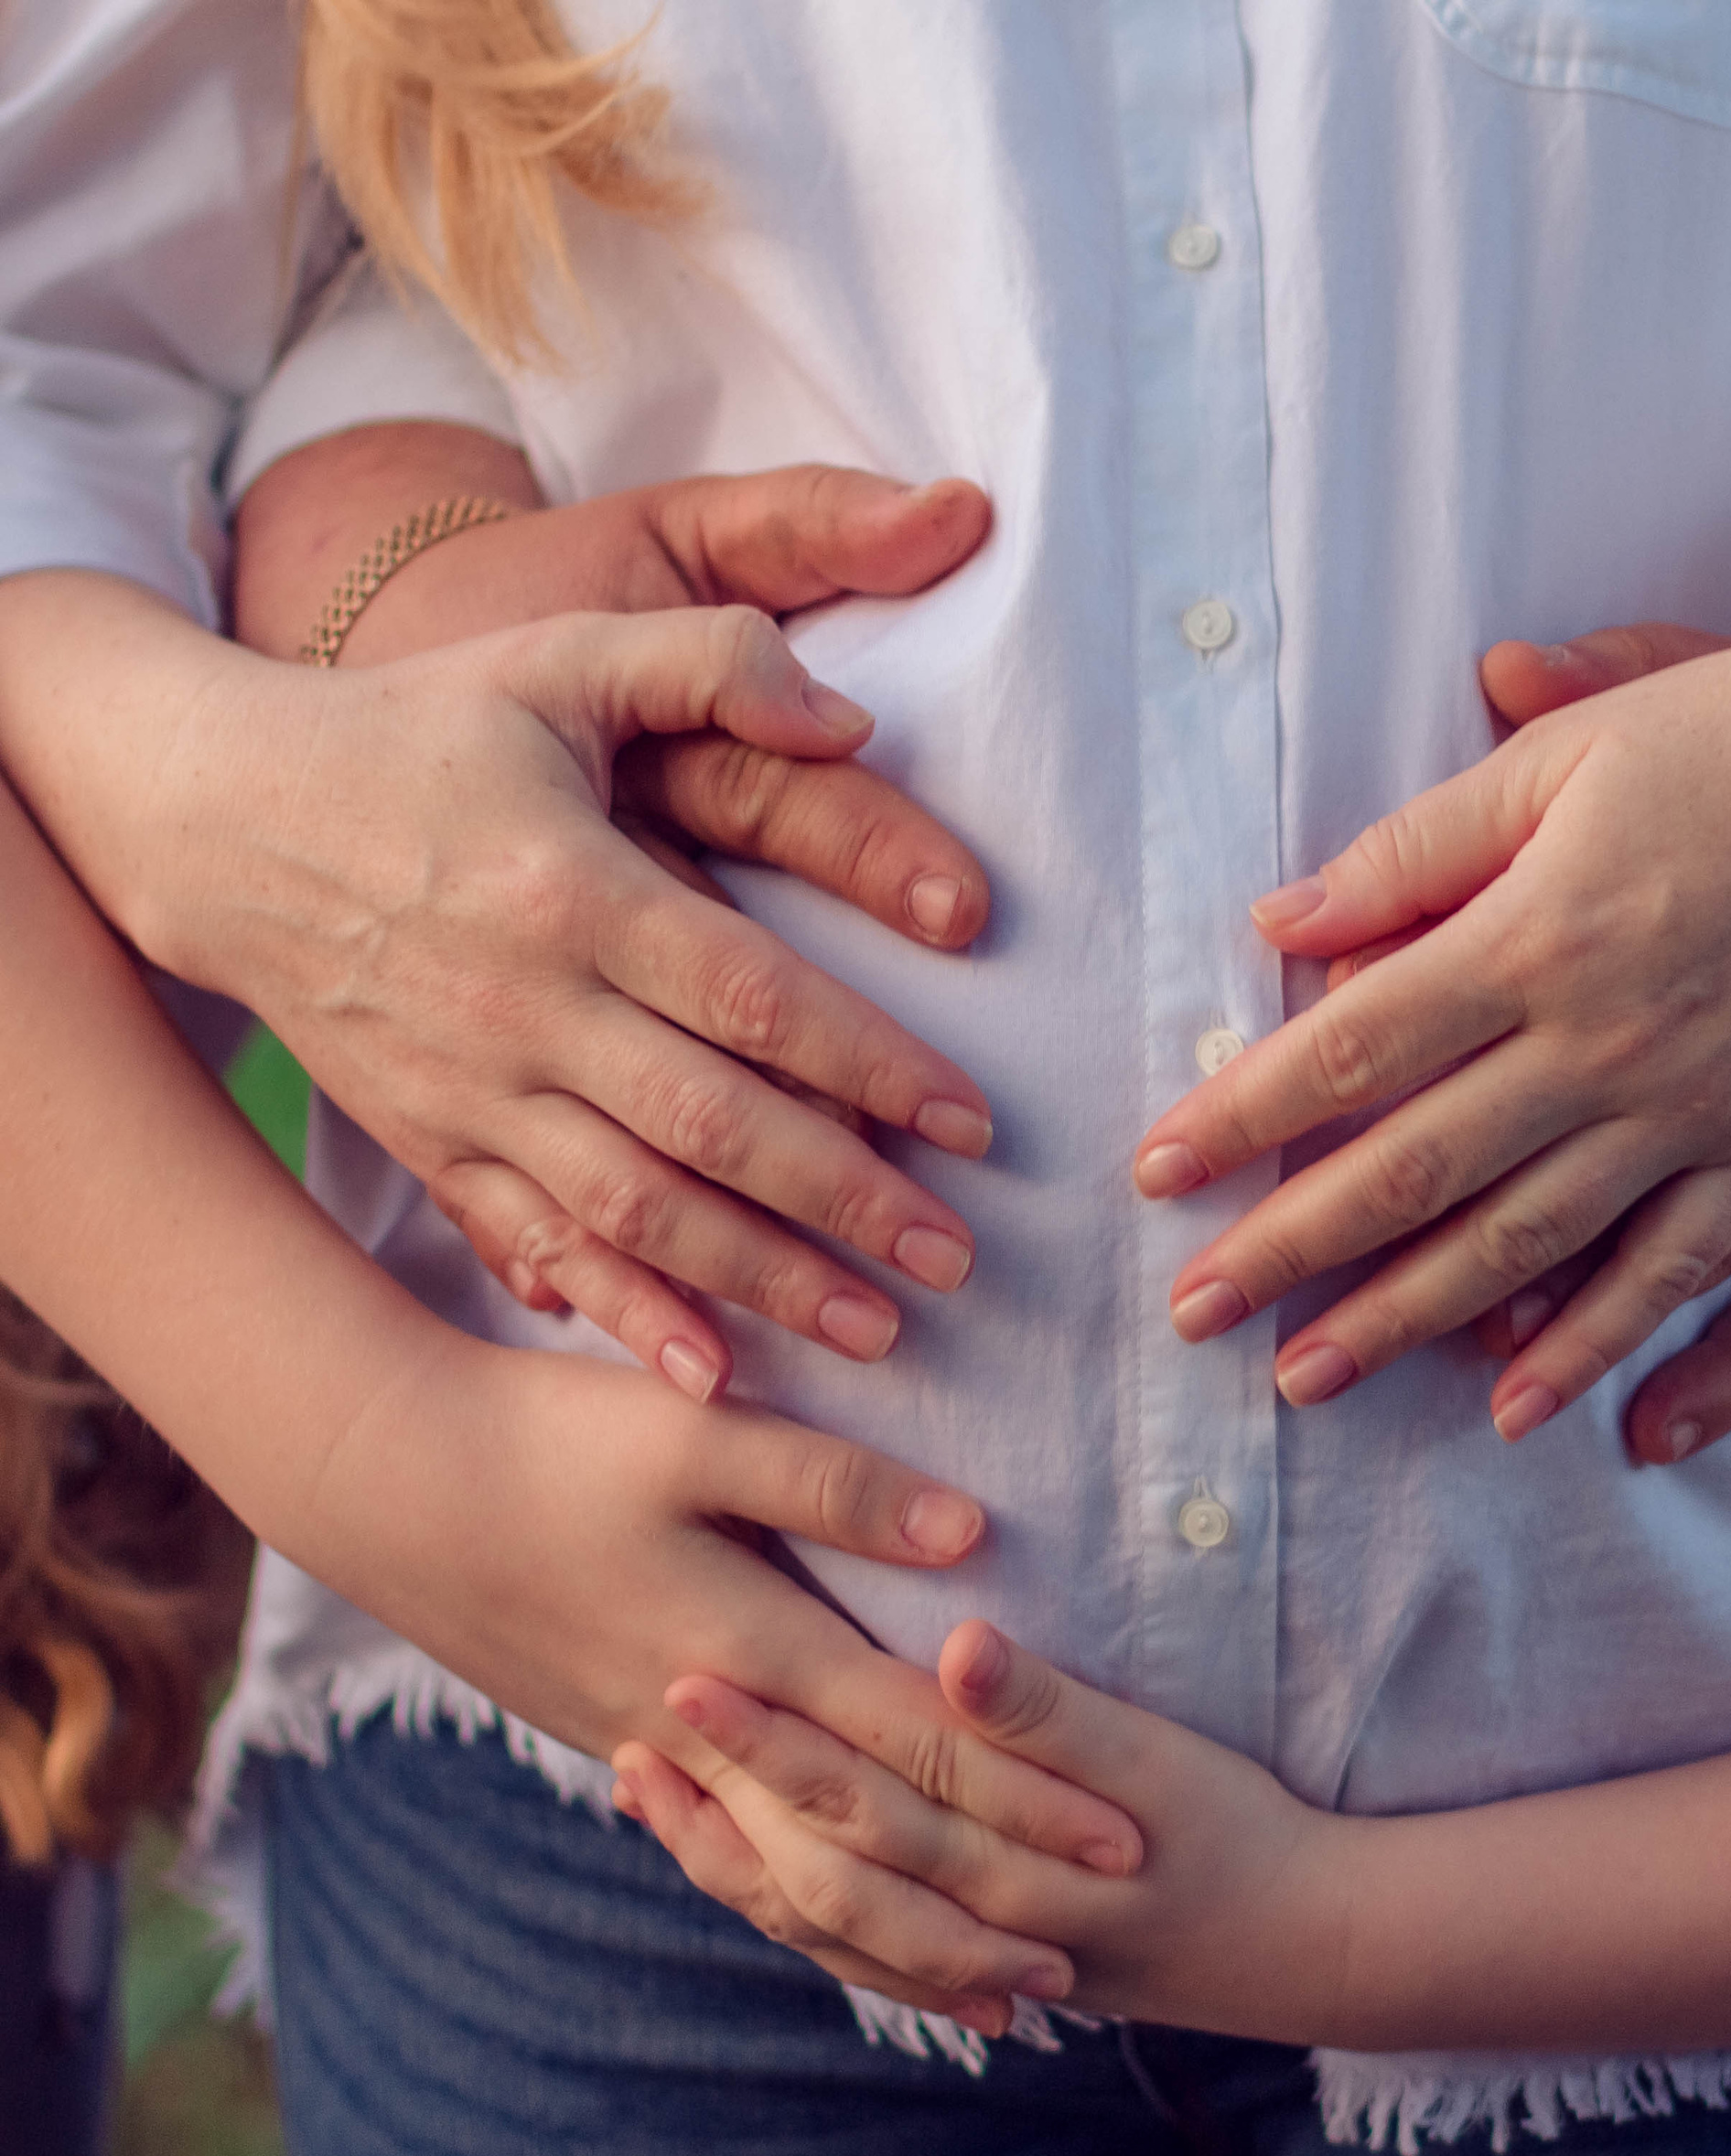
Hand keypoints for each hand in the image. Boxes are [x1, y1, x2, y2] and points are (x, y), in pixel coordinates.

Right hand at [210, 444, 1002, 1389]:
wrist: (214, 817)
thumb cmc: (414, 730)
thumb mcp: (556, 657)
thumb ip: (710, 661)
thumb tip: (854, 720)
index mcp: (568, 887)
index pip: (748, 993)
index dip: (867, 1063)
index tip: (970, 1121)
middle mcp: (520, 1004)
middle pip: (708, 1126)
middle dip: (844, 1201)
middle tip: (957, 1257)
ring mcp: (467, 1088)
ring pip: (635, 1209)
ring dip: (763, 1280)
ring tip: (881, 1332)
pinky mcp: (428, 1142)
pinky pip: (538, 1244)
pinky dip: (626, 1314)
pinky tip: (713, 1377)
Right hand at [324, 1332, 1143, 2034]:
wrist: (388, 1483)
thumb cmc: (550, 1440)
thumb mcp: (698, 1436)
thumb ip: (836, 1487)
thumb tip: (975, 1534)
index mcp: (748, 1644)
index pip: (916, 1747)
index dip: (1023, 1797)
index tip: (1121, 1840)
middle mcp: (709, 1729)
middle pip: (864, 1850)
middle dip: (978, 1904)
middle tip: (1080, 1956)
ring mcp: (654, 1754)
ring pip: (792, 1886)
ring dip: (893, 1942)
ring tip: (986, 1990)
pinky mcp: (618, 1748)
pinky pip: (729, 1867)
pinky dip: (797, 1916)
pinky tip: (835, 1931)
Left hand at [613, 1621, 1352, 2041]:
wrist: (1303, 1939)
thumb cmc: (1235, 1826)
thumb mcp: (1156, 1755)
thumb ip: (1049, 1706)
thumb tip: (955, 1644)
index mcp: (1001, 1848)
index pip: (856, 1784)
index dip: (766, 1731)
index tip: (686, 1670)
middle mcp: (964, 1914)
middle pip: (813, 1855)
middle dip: (718, 1790)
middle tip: (631, 1720)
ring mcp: (969, 1952)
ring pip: (817, 1916)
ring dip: (727, 1856)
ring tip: (646, 1795)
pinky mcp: (983, 1964)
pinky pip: (857, 1950)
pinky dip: (786, 1908)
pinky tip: (744, 1868)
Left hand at [1136, 591, 1730, 1439]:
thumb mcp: (1565, 754)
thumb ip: (1415, 846)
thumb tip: (1281, 923)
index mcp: (1538, 933)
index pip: (1352, 1047)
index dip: (1243, 1116)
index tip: (1158, 1173)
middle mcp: (1605, 1040)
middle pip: (1413, 1166)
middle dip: (1288, 1249)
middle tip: (1191, 1313)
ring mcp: (1693, 1106)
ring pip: (1522, 1241)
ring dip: (1402, 1318)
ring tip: (1306, 1381)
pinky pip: (1669, 1269)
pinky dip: (1590, 1344)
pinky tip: (1511, 1407)